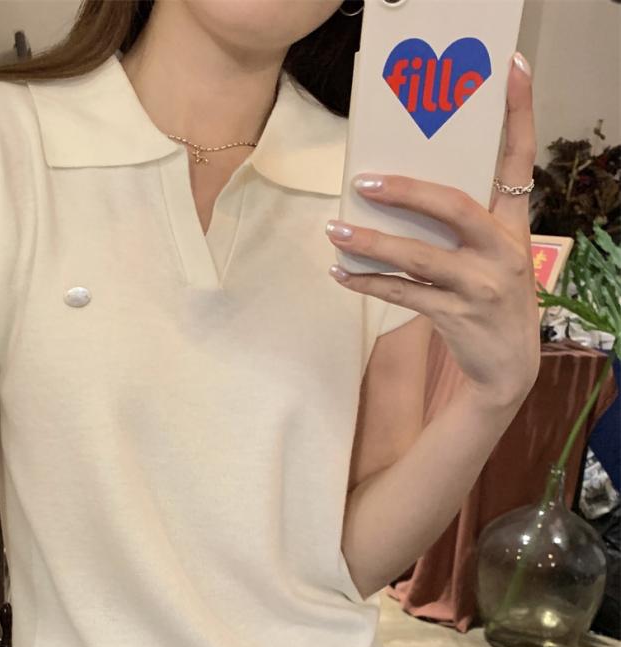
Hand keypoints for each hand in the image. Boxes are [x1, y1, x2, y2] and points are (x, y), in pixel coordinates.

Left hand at [325, 51, 540, 409]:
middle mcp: (502, 250)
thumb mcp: (496, 254)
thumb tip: (402, 194)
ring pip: (417, 257)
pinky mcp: (455, 316)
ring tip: (334, 230)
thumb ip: (465, 224)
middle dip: (407, 192)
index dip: (518, 113)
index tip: (511, 71)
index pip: (520, 158)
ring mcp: (480, 285)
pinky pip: (402, 294)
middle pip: (454, 207)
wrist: (509, 367)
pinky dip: (368, 283)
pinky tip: (341, 274)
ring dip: (371, 244)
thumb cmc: (493, 298)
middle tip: (363, 182)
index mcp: (514, 224)